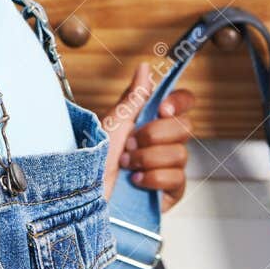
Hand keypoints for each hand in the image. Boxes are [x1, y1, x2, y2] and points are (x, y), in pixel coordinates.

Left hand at [100, 62, 195, 209]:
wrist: (84, 200)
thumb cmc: (91, 163)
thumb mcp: (111, 125)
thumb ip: (133, 98)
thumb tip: (145, 68)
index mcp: (149, 122)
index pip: (182, 104)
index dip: (179, 102)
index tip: (162, 109)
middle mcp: (161, 143)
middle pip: (185, 127)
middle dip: (153, 136)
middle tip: (129, 145)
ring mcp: (167, 167)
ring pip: (181, 154)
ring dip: (148, 159)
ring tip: (126, 166)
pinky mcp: (169, 192)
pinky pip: (178, 179)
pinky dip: (154, 179)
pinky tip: (136, 183)